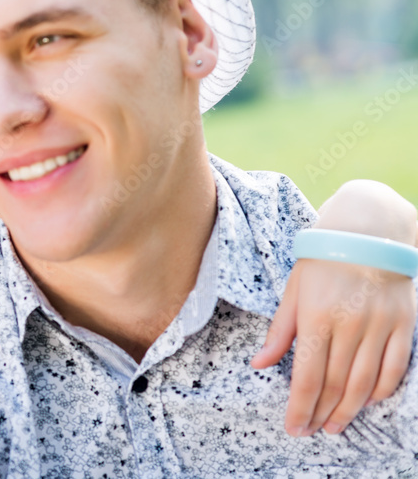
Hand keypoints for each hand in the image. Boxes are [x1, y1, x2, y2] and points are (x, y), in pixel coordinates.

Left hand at [252, 180, 417, 436]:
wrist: (368, 232)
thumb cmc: (322, 261)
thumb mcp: (293, 291)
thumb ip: (279, 332)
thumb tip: (258, 364)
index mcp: (316, 317)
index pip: (306, 376)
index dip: (299, 407)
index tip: (293, 427)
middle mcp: (349, 325)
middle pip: (335, 384)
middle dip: (321, 413)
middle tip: (312, 429)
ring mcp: (380, 327)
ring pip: (365, 383)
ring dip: (349, 409)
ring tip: (335, 425)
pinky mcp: (403, 326)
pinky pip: (395, 368)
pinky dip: (381, 390)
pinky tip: (367, 402)